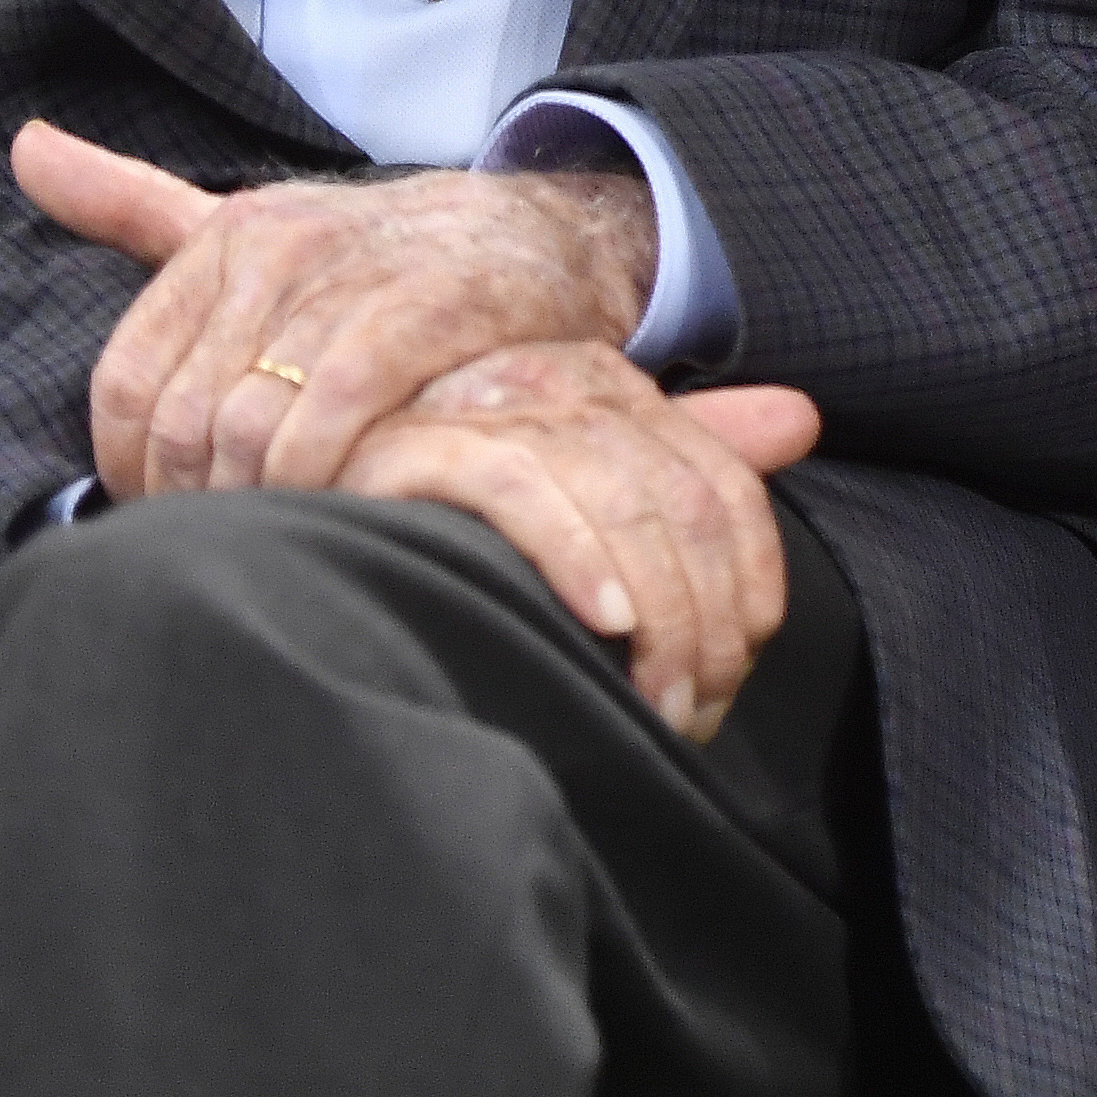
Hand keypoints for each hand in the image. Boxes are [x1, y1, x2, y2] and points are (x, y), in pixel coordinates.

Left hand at [13, 121, 659, 499]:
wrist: (541, 236)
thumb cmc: (374, 253)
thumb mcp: (249, 222)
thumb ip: (131, 201)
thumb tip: (23, 148)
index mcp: (223, 238)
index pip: (124, 379)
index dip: (127, 468)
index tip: (164, 512)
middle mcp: (277, 250)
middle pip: (181, 418)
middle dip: (193, 500)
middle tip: (228, 543)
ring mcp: (350, 280)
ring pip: (249, 427)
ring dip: (255, 503)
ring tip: (279, 538)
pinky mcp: (423, 316)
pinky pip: (332, 418)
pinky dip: (317, 478)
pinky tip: (333, 509)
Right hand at [340, 341, 820, 737]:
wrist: (294, 541)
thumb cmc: (446, 538)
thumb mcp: (583, 512)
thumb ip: (685, 468)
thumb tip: (801, 418)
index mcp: (606, 391)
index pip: (721, 485)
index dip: (750, 587)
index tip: (728, 680)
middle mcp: (554, 381)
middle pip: (681, 497)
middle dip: (705, 622)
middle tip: (689, 715)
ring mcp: (481, 406)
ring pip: (618, 492)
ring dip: (657, 612)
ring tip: (653, 701)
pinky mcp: (408, 443)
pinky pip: (519, 487)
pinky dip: (573, 555)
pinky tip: (600, 622)